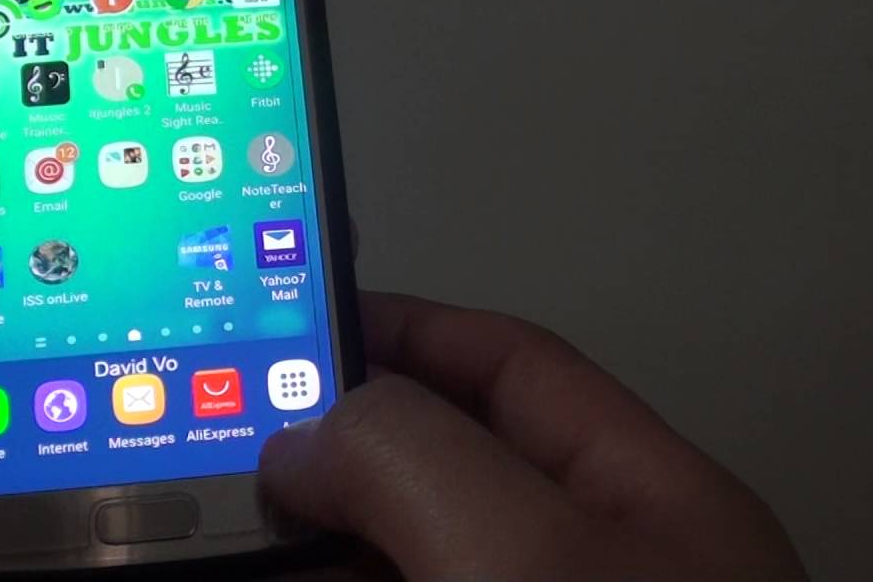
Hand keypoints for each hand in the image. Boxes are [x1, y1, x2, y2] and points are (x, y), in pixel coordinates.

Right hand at [259, 293, 807, 580]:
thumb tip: (310, 435)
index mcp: (647, 502)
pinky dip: (329, 579)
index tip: (302, 316)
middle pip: (439, 471)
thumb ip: (421, 461)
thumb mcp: (535, 558)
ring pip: (404, 557)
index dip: (403, 328)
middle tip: (234, 444)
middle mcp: (593, 565)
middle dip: (333, 450)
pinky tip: (272, 576)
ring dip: (312, 538)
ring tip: (226, 532)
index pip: (513, 369)